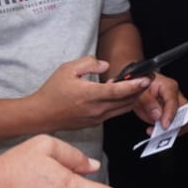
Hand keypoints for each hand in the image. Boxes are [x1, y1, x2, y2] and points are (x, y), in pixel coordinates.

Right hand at [31, 57, 149, 130]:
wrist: (41, 115)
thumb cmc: (52, 91)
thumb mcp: (67, 69)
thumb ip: (89, 63)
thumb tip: (105, 66)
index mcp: (90, 95)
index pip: (118, 91)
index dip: (135, 85)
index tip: (146, 79)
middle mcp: (96, 109)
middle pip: (126, 101)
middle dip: (139, 90)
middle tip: (146, 79)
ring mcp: (96, 118)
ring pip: (122, 109)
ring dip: (132, 98)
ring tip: (136, 86)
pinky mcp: (94, 123)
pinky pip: (114, 113)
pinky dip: (121, 104)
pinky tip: (118, 94)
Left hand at [134, 73, 186, 132]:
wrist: (134, 88)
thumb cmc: (139, 85)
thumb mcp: (138, 90)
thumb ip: (147, 100)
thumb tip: (158, 114)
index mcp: (169, 87)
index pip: (174, 102)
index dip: (170, 115)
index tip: (165, 125)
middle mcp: (175, 97)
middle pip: (186, 112)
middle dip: (178, 124)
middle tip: (164, 131)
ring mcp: (173, 108)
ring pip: (183, 122)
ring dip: (172, 130)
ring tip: (156, 132)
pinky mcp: (168, 117)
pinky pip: (174, 127)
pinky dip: (166, 132)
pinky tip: (153, 131)